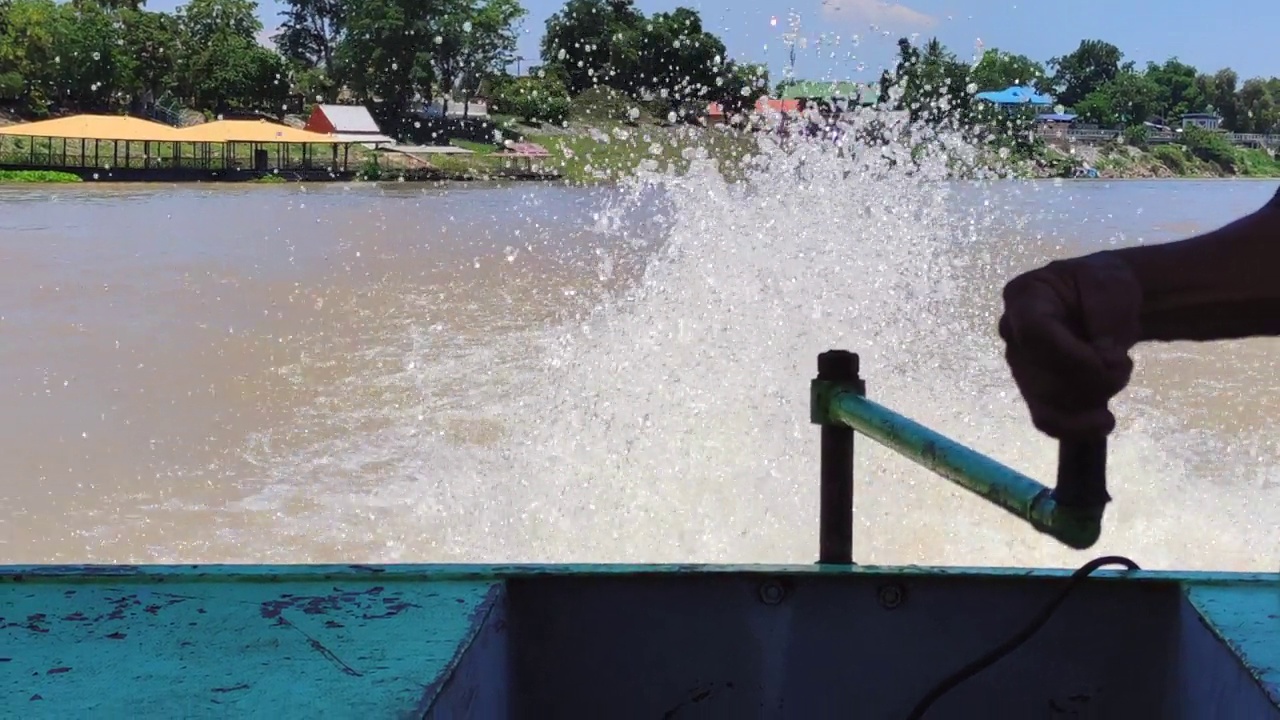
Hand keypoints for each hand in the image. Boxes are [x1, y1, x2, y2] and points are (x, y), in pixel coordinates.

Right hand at [998, 253, 1143, 439]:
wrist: (1105, 303)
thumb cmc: (1104, 286)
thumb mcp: (1112, 285)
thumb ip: (1107, 317)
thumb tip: (1103, 359)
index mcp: (1024, 298)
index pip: (1034, 333)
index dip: (1072, 355)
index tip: (1110, 360)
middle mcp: (1013, 335)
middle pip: (1041, 375)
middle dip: (1092, 379)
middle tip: (1124, 363)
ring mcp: (1021, 367)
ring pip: (1047, 403)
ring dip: (1093, 399)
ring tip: (1119, 377)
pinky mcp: (1035, 392)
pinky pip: (1047, 421)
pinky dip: (1077, 428)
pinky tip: (1104, 423)